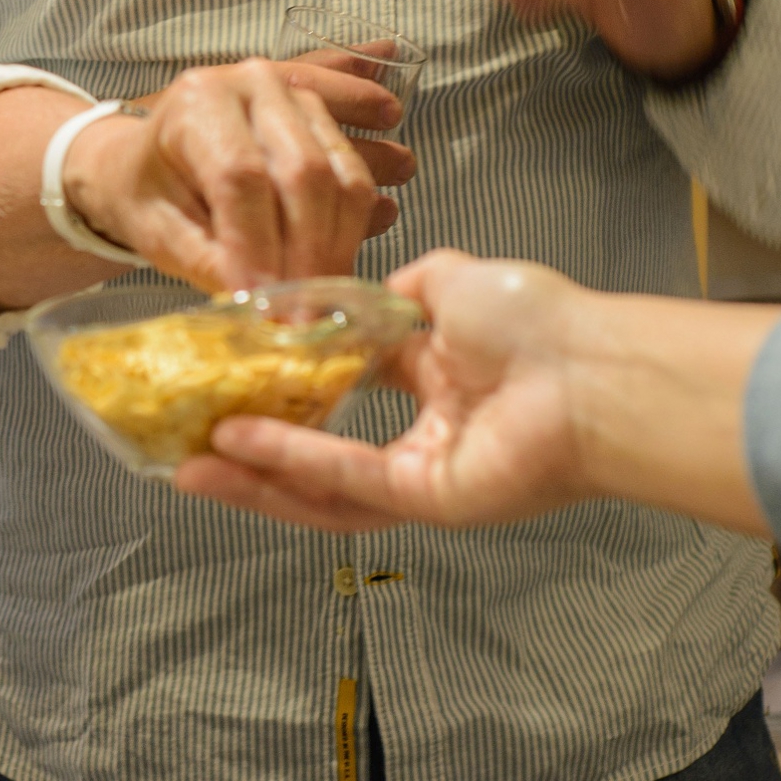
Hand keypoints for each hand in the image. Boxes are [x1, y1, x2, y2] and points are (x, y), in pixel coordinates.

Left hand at [61, 59, 393, 289]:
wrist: (147, 160)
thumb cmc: (148, 193)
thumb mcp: (156, 230)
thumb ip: (206, 261)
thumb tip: (261, 300)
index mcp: (197, 103)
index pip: (241, 177)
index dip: (259, 246)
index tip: (266, 303)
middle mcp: (250, 84)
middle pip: (302, 172)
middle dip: (308, 253)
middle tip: (304, 315)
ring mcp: (292, 95)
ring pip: (338, 173)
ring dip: (340, 243)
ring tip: (327, 299)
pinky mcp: (319, 114)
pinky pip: (353, 166)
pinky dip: (365, 208)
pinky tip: (365, 239)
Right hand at [173, 247, 593, 531]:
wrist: (590, 369)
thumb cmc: (540, 324)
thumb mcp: (449, 280)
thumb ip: (394, 291)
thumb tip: (353, 294)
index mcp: (438, 383)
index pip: (344, 394)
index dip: (288, 390)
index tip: (233, 377)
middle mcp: (427, 437)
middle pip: (321, 457)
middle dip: (253, 455)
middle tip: (191, 444)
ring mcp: (425, 474)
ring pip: (321, 486)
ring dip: (255, 476)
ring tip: (190, 466)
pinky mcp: (427, 500)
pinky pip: (344, 482)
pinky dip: (290, 464)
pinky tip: (239, 446)